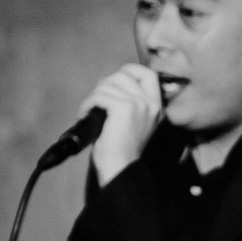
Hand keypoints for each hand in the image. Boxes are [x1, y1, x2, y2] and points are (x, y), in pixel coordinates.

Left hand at [83, 63, 162, 185]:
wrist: (120, 168)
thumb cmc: (121, 149)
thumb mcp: (133, 121)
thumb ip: (128, 100)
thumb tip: (107, 81)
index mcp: (156, 106)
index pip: (147, 73)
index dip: (129, 72)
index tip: (114, 82)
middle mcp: (150, 103)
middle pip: (123, 75)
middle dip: (105, 84)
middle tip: (97, 100)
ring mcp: (139, 105)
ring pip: (108, 84)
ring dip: (94, 96)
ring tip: (89, 110)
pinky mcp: (124, 109)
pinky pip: (99, 95)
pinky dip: (88, 104)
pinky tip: (85, 114)